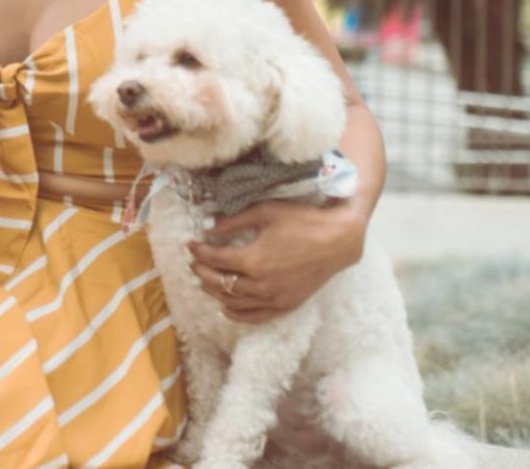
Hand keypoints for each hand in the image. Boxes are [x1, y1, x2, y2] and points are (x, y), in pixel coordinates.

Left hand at [186, 199, 367, 323]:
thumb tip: (209, 228)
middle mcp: (261, 284)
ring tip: (204, 281)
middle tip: (194, 262)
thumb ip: (233, 221)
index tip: (191, 244)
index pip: (216, 260)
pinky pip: (256, 316)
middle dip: (202, 272)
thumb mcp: (265, 212)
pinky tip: (225, 308)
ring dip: (215, 292)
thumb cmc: (303, 221)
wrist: (338, 240)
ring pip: (235, 302)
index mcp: (254, 260)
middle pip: (221, 283)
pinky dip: (238, 315)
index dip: (199, 252)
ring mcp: (275, 298)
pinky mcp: (286, 304)